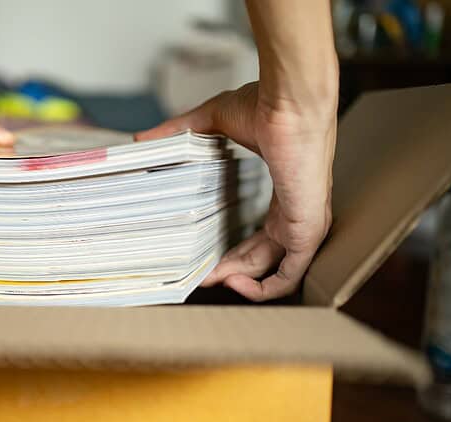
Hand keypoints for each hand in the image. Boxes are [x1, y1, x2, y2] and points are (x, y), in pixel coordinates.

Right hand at [137, 82, 335, 300]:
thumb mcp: (214, 123)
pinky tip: (233, 285)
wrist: (290, 103)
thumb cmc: (267, 106)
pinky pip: (289, 276)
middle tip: (196, 276)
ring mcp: (305, 224)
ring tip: (205, 281)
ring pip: (273, 271)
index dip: (231, 251)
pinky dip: (263, 289)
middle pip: (261, 257)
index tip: (201, 257)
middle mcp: (296, 213)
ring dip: (238, 282)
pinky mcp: (308, 230)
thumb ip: (179, 133)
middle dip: (228, 271)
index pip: (260, 236)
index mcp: (283, 195)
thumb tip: (142, 140)